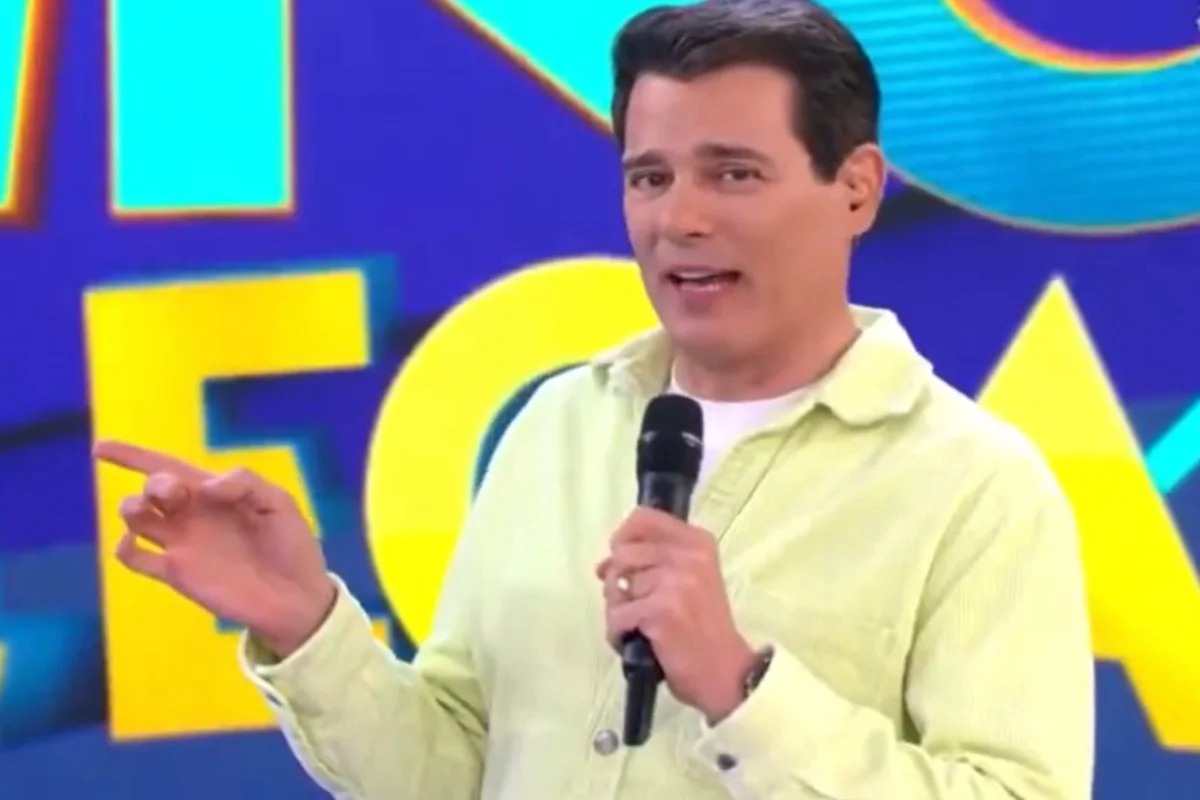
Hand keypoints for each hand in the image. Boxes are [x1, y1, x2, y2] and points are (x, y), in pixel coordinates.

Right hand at [94, 440, 336, 657]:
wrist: (296, 597)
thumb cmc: (291, 546)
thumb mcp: (279, 503)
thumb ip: (245, 483)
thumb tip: (204, 486)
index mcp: (214, 492)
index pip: (168, 466)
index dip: (134, 455)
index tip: (101, 448)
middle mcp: (192, 514)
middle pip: (152, 488)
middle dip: (154, 483)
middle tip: (174, 494)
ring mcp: (181, 543)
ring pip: (136, 517)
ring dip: (133, 508)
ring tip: (151, 511)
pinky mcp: (176, 574)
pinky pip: (135, 558)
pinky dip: (123, 547)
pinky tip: (133, 541)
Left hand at [596, 508, 756, 723]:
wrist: (726, 673)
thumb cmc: (703, 628)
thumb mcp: (689, 581)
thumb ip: (652, 562)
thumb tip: (603, 565)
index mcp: (697, 542)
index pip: (642, 518)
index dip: (623, 538)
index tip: (623, 560)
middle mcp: (688, 555)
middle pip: (622, 553)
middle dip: (618, 582)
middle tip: (636, 606)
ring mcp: (675, 581)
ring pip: (615, 586)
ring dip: (619, 611)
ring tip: (642, 627)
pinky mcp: (660, 610)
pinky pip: (616, 616)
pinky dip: (618, 634)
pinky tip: (638, 642)